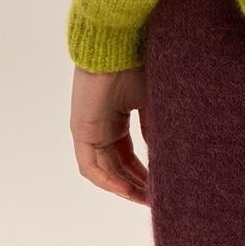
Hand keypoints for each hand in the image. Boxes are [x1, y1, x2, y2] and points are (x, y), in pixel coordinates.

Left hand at [70, 62, 149, 204]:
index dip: (143, 173)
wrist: (117, 45)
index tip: (161, 186)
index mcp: (115, 119)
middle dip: (136, 185)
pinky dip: (109, 181)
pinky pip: (91, 167)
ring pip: (105, 170)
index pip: (127, 156)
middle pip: (116, 167)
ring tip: (146, 199)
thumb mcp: (150, 101)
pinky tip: (128, 191)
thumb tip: (163, 156)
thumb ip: (153, 128)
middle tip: (156, 199)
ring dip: (124, 187)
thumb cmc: (134, 64)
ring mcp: (89, 131)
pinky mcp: (82, 132)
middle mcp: (100, 128)